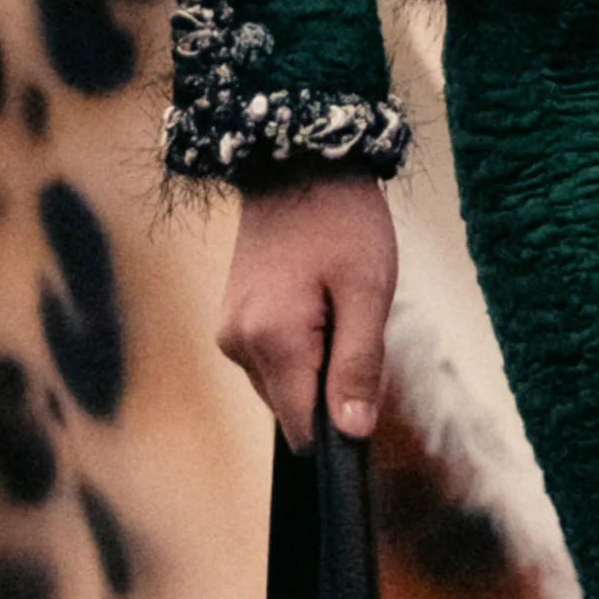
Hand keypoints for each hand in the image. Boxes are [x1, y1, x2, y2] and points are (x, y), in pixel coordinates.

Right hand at [216, 173, 397, 445]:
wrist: (298, 165)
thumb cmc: (341, 222)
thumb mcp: (368, 293)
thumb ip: (359, 367)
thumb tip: (353, 432)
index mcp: (272, 342)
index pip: (303, 428)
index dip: (340, 428)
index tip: (366, 394)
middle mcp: (239, 345)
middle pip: (294, 408)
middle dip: (333, 385)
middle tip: (354, 323)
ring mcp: (230, 333)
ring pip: (285, 385)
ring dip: (319, 364)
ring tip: (334, 305)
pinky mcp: (233, 321)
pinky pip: (273, 360)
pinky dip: (303, 348)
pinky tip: (317, 304)